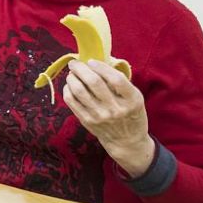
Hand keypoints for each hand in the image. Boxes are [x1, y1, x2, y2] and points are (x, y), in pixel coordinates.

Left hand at [62, 59, 153, 176]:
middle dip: (80, 68)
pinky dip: (67, 89)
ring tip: (71, 73)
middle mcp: (116, 108)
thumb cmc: (131, 113)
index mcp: (132, 100)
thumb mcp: (135, 98)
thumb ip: (120, 83)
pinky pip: (71, 101)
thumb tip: (96, 62)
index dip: (101, 67)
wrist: (126, 141)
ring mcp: (100, 116)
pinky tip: (70, 85)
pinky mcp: (87, 121)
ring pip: (79, 91)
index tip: (91, 61)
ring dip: (72, 78)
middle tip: (75, 63)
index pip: (116, 79)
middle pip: (94, 82)